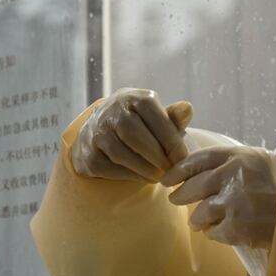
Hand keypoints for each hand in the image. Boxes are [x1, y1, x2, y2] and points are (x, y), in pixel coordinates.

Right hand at [71, 88, 192, 181]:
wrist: (104, 131)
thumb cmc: (143, 125)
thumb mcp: (160, 117)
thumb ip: (175, 117)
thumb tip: (187, 108)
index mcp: (135, 98)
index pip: (154, 116)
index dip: (171, 139)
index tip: (183, 157)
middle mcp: (111, 111)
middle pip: (133, 134)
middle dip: (156, 156)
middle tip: (171, 169)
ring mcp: (96, 132)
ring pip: (120, 153)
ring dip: (144, 169)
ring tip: (160, 176)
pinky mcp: (87, 154)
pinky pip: (109, 168)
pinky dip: (130, 175)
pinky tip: (144, 177)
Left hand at [160, 146, 275, 248]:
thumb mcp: (263, 160)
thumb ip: (235, 162)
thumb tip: (204, 169)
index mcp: (238, 156)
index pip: (196, 159)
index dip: (178, 170)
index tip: (168, 178)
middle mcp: (231, 176)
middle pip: (191, 186)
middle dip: (180, 195)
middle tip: (177, 199)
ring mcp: (232, 203)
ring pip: (198, 213)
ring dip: (199, 219)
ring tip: (204, 222)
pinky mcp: (236, 227)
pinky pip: (213, 232)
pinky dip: (216, 233)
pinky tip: (225, 231)